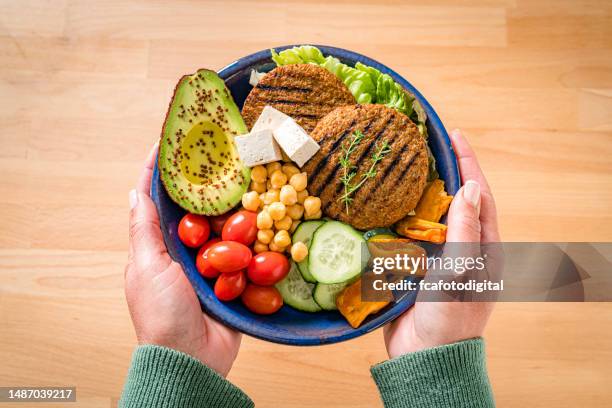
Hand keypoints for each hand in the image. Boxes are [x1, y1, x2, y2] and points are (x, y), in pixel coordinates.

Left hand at [124, 142, 240, 376]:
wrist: (193, 358)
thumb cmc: (162, 313)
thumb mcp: (147, 267)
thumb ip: (144, 230)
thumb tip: (134, 191)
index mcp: (160, 247)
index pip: (157, 201)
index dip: (160, 172)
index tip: (169, 142)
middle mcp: (186, 251)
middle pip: (197, 208)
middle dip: (207, 182)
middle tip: (221, 153)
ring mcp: (214, 265)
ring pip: (226, 226)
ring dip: (236, 205)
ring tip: (249, 176)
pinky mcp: (236, 279)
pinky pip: (247, 252)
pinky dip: (256, 236)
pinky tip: (269, 214)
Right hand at [384, 129, 500, 357]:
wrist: (424, 357)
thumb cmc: (449, 319)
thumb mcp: (461, 273)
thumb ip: (467, 232)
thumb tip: (472, 188)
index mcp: (484, 248)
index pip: (479, 196)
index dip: (468, 164)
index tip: (454, 136)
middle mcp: (463, 248)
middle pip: (455, 200)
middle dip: (444, 170)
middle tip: (425, 144)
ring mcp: (439, 257)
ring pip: (430, 214)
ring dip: (420, 190)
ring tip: (404, 164)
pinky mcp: (415, 267)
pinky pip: (409, 233)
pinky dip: (399, 214)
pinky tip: (385, 201)